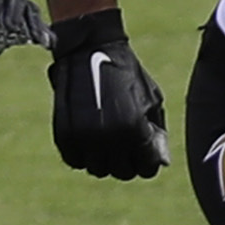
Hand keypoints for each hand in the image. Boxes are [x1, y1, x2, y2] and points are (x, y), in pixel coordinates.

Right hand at [46, 8, 168, 177]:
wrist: (91, 51)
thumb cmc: (128, 75)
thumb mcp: (152, 100)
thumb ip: (157, 131)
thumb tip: (161, 161)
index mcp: (135, 129)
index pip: (146, 168)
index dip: (149, 163)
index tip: (146, 156)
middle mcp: (109, 138)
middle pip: (122, 172)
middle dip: (128, 163)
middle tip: (128, 150)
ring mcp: (84, 138)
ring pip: (97, 169)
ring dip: (105, 160)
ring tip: (109, 143)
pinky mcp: (63, 134)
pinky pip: (75, 161)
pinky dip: (83, 156)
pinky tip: (91, 141)